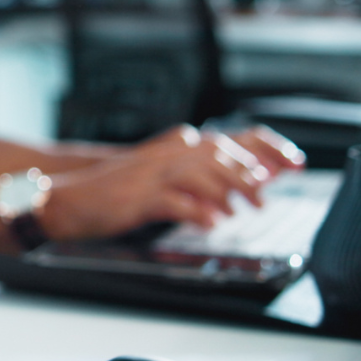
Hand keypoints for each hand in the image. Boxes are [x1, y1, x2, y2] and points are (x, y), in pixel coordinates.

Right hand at [41, 125, 290, 239]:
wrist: (66, 201)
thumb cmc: (113, 194)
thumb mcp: (161, 179)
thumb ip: (198, 177)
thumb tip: (242, 184)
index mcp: (176, 145)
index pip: (232, 137)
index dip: (268, 147)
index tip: (294, 161)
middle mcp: (167, 154)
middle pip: (223, 152)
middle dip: (253, 173)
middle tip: (266, 197)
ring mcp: (153, 174)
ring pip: (204, 173)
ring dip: (230, 191)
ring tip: (245, 210)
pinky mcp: (140, 197)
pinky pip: (177, 201)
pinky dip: (199, 212)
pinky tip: (212, 223)